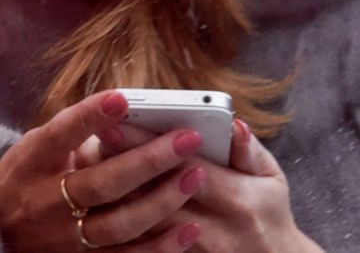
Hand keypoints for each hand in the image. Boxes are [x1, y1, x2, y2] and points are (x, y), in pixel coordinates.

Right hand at [0, 90, 206, 251]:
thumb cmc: (25, 177)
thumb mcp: (33, 148)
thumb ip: (71, 132)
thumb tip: (124, 107)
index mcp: (33, 162)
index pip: (61, 134)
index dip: (91, 116)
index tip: (123, 98)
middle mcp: (47, 200)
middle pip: (102, 182)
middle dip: (148, 160)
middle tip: (188, 138)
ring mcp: (65, 236)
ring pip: (120, 224)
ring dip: (162, 201)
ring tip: (195, 176)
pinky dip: (161, 246)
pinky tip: (190, 229)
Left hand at [90, 118, 322, 251]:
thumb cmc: (269, 211)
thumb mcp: (272, 179)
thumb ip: (249, 151)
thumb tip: (233, 125)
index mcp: (238, 200)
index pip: (184, 165)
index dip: (148, 143)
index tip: (116, 120)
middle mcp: (213, 230)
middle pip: (154, 195)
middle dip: (121, 165)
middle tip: (91, 137)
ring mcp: (193, 251)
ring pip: (141, 222)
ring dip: (114, 192)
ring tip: (88, 162)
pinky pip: (141, 244)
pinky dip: (119, 217)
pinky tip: (101, 195)